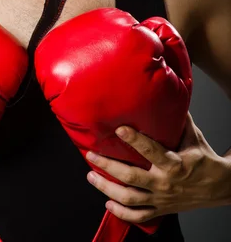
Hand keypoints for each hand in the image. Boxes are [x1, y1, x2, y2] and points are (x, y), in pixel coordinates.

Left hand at [86, 112, 230, 222]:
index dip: (135, 140)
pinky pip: (139, 216)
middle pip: (132, 177)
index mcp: (175, 163)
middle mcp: (166, 183)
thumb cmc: (204, 157)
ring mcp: (162, 198)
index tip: (119, 129)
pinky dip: (122, 213)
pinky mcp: (161, 209)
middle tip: (91, 155)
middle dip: (109, 166)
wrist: (220, 187)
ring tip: (92, 176)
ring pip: (130, 199)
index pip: (151, 151)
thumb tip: (167, 92)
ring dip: (108, 189)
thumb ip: (178, 118)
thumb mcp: (193, 136)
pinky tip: (108, 203)